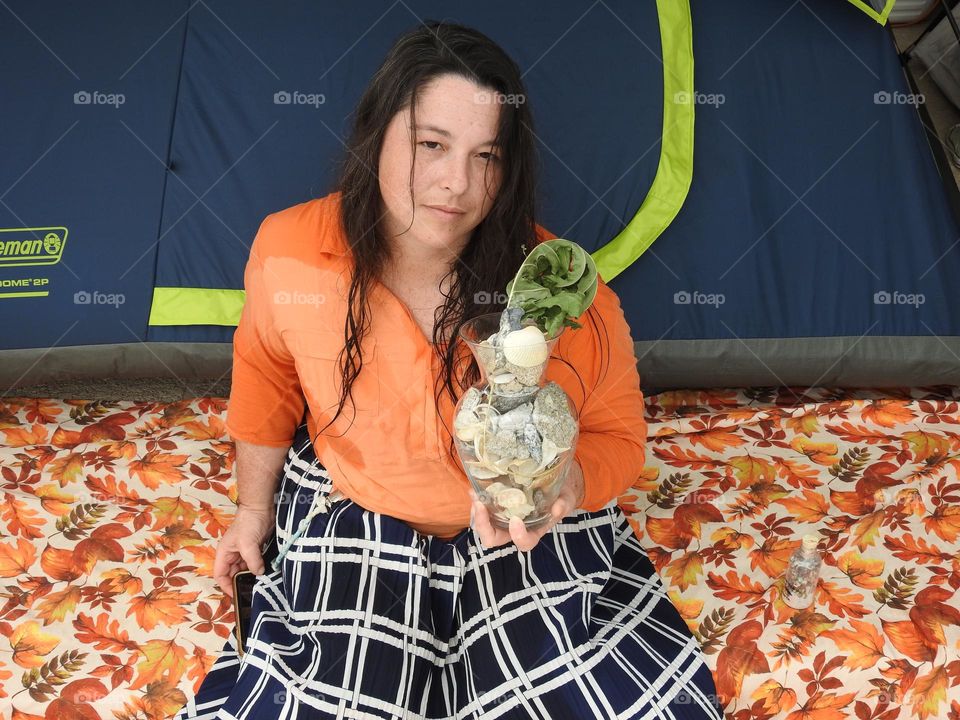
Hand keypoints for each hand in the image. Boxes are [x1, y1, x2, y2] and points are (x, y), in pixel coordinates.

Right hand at [213, 505, 275, 598]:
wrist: (261, 507)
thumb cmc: (249, 523)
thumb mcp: (248, 544)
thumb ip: (252, 561)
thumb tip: (259, 573)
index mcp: (224, 554)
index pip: (220, 575)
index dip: (226, 586)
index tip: (237, 595)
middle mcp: (232, 555)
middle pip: (232, 574)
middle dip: (240, 583)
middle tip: (250, 594)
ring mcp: (244, 552)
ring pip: (244, 570)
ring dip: (250, 577)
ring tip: (259, 586)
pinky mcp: (255, 549)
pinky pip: (254, 564)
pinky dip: (258, 570)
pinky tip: (265, 576)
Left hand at [470, 460, 584, 551]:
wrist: (552, 484)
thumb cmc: (560, 496)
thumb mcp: (566, 499)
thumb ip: (563, 504)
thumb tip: (556, 508)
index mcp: (533, 531)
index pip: (524, 543)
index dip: (518, 536)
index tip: (515, 520)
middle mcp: (514, 528)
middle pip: (494, 538)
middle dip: (483, 526)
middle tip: (480, 505)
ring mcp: (503, 517)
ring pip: (484, 524)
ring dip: (476, 512)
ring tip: (475, 494)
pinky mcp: (497, 505)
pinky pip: (482, 509)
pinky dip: (477, 500)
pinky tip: (475, 488)